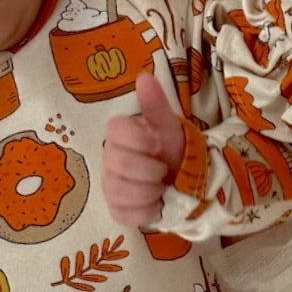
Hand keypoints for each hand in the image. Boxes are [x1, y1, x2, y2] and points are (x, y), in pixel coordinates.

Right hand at [102, 72, 186, 226]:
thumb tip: (144, 78)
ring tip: (161, 187)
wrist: (182, 180)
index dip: (140, 140)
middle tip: (162, 170)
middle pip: (119, 163)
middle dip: (149, 169)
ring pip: (120, 191)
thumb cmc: (172, 150)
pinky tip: (155, 203)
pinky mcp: (116, 210)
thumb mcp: (169, 126)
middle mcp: (109, 159)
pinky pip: (124, 213)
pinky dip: (146, 211)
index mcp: (120, 134)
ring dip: (150, 191)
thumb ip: (155, 104)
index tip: (157, 144)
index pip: (116, 130)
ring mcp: (110, 185)